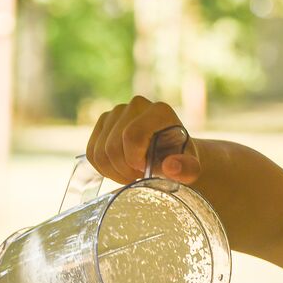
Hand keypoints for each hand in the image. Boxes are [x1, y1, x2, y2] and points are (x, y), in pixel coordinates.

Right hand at [86, 96, 201, 185]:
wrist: (170, 154)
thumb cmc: (180, 161)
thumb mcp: (190, 169)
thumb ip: (187, 169)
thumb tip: (170, 166)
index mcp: (159, 111)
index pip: (131, 136)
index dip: (133, 160)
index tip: (144, 171)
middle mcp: (136, 105)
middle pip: (112, 146)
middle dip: (124, 170)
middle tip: (139, 177)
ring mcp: (116, 112)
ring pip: (99, 152)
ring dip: (114, 172)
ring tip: (131, 174)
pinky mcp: (103, 122)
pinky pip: (92, 153)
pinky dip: (103, 168)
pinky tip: (119, 170)